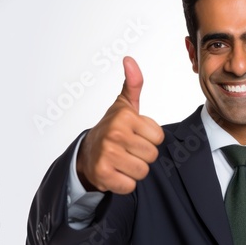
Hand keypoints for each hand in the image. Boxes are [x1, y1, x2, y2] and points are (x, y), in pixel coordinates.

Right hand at [76, 56, 164, 193]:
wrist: (86, 154)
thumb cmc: (112, 129)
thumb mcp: (124, 105)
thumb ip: (133, 83)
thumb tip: (129, 59)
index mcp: (125, 116)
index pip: (159, 137)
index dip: (150, 139)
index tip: (135, 135)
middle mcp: (115, 134)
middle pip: (152, 155)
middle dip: (143, 155)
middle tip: (128, 150)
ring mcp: (107, 154)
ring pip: (143, 171)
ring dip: (135, 170)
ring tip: (122, 161)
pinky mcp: (103, 175)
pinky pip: (130, 185)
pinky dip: (124, 184)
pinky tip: (115, 173)